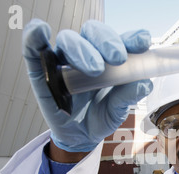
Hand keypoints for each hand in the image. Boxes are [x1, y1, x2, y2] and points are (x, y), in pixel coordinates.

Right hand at [22, 19, 152, 151]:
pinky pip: (34, 51)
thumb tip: (144, 83)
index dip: (131, 38)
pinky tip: (39, 30)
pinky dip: (34, 38)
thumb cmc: (100, 117)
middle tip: (118, 59)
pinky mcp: (41, 72)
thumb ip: (128, 96)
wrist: (81, 137)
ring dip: (82, 49)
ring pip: (69, 40)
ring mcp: (63, 61)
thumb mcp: (117, 111)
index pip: (119, 40)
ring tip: (95, 69)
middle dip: (107, 42)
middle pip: (93, 33)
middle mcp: (87, 53)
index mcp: (109, 59)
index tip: (143, 42)